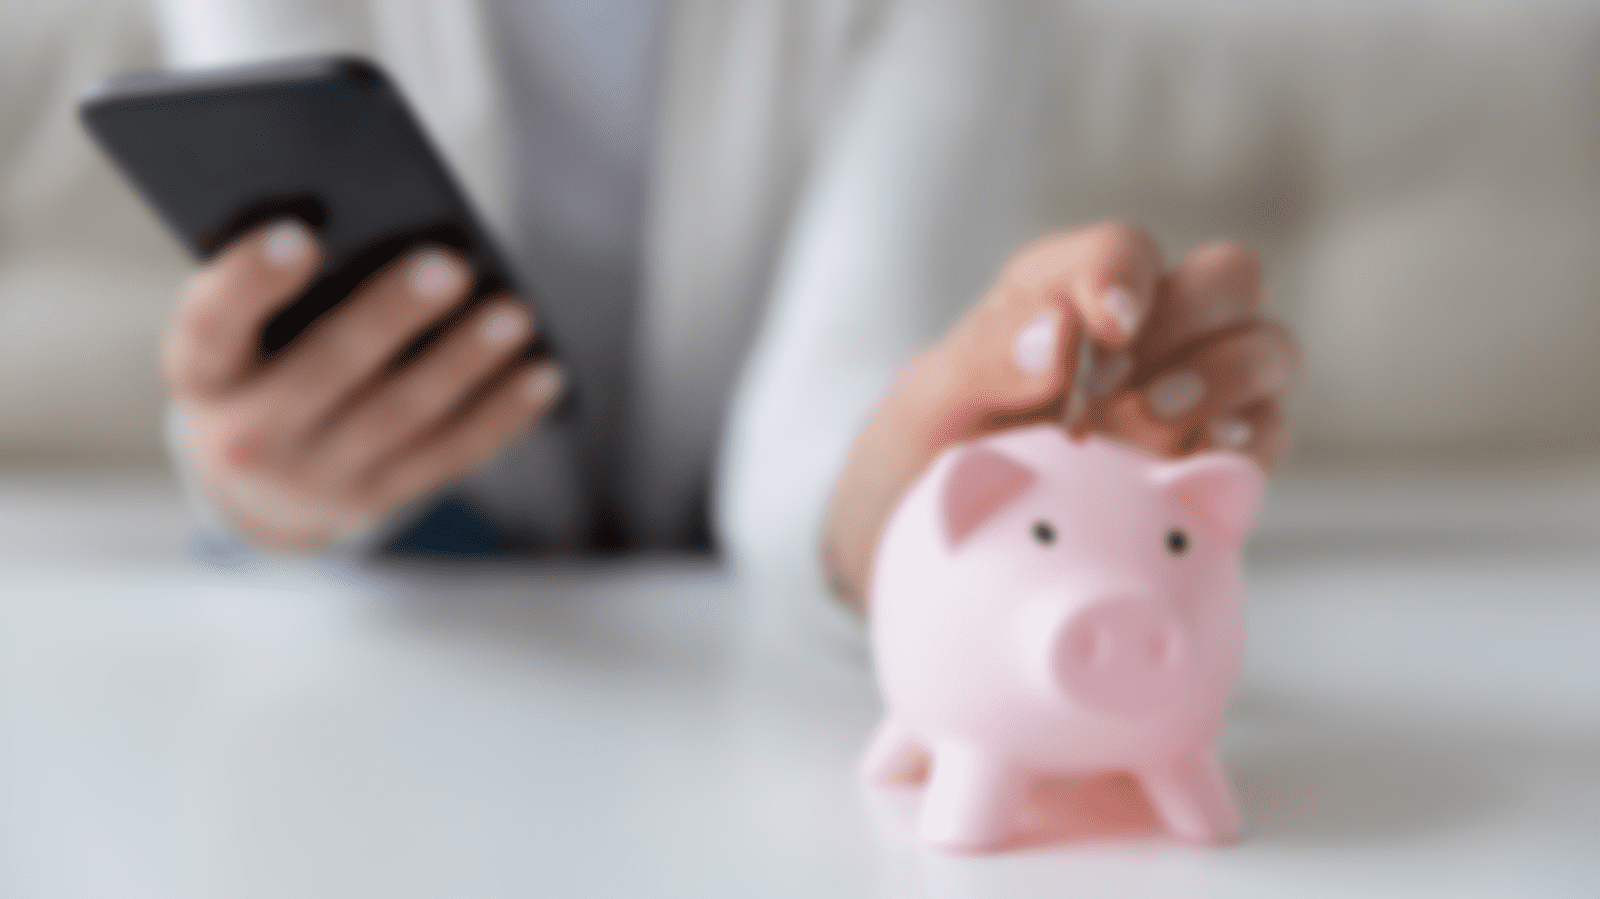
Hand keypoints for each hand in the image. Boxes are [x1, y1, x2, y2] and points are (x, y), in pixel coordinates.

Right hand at [164, 219, 564, 551]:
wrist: (255, 493)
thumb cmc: (260, 368)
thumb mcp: (241, 334)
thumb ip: (282, 286)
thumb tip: (379, 223)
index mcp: (201, 374)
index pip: (211, 325)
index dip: (251, 282)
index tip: (299, 234)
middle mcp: (247, 438)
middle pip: (328, 369)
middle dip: (392, 316)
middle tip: (449, 264)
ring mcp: (315, 478)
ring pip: (402, 414)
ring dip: (464, 362)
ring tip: (513, 312)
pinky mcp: (376, 500)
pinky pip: (449, 454)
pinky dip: (502, 413)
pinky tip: (542, 373)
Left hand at [824, 220, 1299, 607]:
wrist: (935, 549)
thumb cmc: (924, 458)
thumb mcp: (924, 405)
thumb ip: (982, 357)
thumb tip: (1059, 339)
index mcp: (1063, 294)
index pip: (1123, 248)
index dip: (1127, 274)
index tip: (1107, 326)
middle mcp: (1141, 333)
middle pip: (1231, 277)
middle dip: (1197, 319)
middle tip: (1124, 388)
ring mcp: (1184, 396)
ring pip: (1268, 348)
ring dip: (1228, 379)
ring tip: (1148, 427)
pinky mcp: (1205, 465)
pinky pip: (1265, 438)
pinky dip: (1246, 445)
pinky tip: (1188, 466)